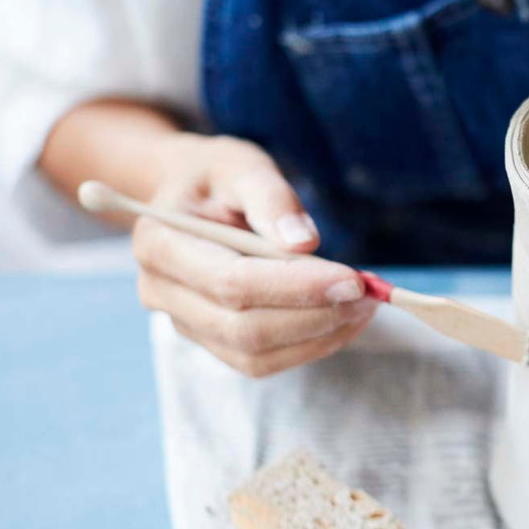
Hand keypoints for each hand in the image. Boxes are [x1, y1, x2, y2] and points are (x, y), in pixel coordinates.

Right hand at [131, 134, 375, 376]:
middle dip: (315, 316)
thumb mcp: (242, 167)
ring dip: (319, 337)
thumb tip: (304, 244)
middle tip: (368, 294)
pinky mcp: (212, 341)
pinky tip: (345, 320)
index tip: (353, 279)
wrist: (192, 196)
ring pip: (256, 355)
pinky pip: (264, 361)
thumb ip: (272, 199)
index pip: (231, 283)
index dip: (296, 287)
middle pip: (244, 328)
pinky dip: (311, 346)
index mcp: (159, 244)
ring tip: (363, 306)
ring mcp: (186, 323)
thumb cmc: (218, 178)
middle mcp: (162, 292)